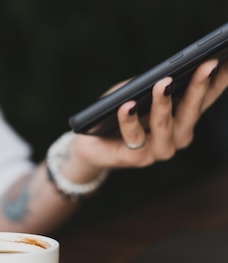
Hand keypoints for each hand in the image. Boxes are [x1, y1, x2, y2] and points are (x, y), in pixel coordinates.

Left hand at [68, 59, 227, 180]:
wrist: (91, 146)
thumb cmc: (116, 113)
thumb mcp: (135, 92)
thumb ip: (150, 83)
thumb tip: (164, 73)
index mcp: (184, 118)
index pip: (206, 97)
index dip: (219, 80)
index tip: (225, 59)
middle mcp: (178, 136)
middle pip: (191, 110)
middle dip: (200, 86)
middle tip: (207, 64)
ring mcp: (159, 149)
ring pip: (164, 124)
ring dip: (163, 103)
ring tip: (163, 83)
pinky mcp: (137, 159)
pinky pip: (134, 137)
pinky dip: (130, 120)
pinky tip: (128, 105)